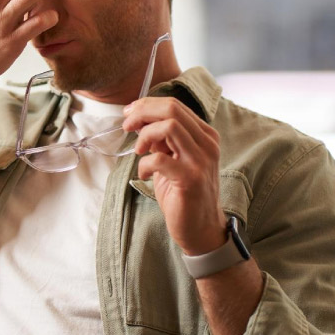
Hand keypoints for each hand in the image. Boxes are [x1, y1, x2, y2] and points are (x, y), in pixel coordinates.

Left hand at [123, 97, 227, 255]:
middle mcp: (207, 144)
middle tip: (127, 125)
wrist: (201, 228)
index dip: (147, 105)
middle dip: (142, 112)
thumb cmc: (184, 193)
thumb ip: (163, 140)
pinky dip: (144, 164)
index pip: (175, 105)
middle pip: (172, 110)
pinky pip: (159, 159)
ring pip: (169, 127)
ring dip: (145, 135)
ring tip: (138, 151)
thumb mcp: (174, 159)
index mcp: (204, 135)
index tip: (129, 113)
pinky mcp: (190, 179)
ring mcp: (201, 161)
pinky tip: (144, 174)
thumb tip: (141, 121)